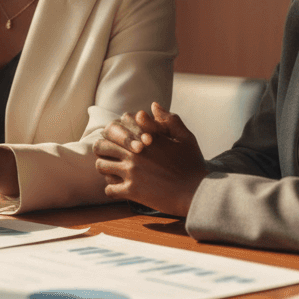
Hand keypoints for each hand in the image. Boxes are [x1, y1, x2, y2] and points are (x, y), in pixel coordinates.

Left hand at [93, 102, 207, 215]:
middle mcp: (135, 153)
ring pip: (101, 166)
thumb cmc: (193, 164)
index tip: (118, 140)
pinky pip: (109, 189)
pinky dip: (112, 189)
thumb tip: (153, 106)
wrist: (197, 192)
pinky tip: (120, 189)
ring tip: (112, 171)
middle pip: (101, 145)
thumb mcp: (185, 138)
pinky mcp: (132, 191)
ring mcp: (131, 171)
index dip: (114, 133)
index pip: (116, 127)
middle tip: (108, 154)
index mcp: (146, 137)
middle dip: (104, 149)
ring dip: (105, 167)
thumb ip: (169, 120)